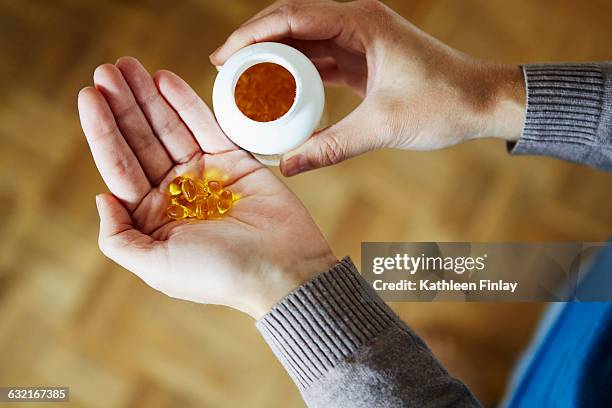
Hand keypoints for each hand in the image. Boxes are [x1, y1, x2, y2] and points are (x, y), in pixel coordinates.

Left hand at [78, 57, 336, 318]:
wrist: (282, 270)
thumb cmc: (220, 274)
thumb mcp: (157, 267)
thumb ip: (119, 238)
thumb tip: (101, 197)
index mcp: (153, 217)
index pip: (120, 165)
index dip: (103, 130)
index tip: (89, 95)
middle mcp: (176, 193)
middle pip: (142, 140)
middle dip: (123, 105)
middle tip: (107, 70)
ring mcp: (205, 174)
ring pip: (170, 127)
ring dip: (149, 97)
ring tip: (129, 67)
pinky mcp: (235, 161)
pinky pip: (207, 126)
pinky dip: (186, 103)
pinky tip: (165, 80)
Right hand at [211, 0, 525, 175]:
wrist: (482, 101)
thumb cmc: (444, 104)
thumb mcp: (382, 127)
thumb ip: (332, 147)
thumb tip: (288, 168)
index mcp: (360, 22)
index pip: (290, 17)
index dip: (249, 35)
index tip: (221, 59)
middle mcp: (357, 21)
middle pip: (290, 22)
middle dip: (253, 44)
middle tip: (223, 73)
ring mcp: (359, 38)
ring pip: (302, 40)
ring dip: (272, 58)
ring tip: (242, 83)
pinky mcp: (363, 57)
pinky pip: (319, 59)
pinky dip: (295, 73)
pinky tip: (276, 92)